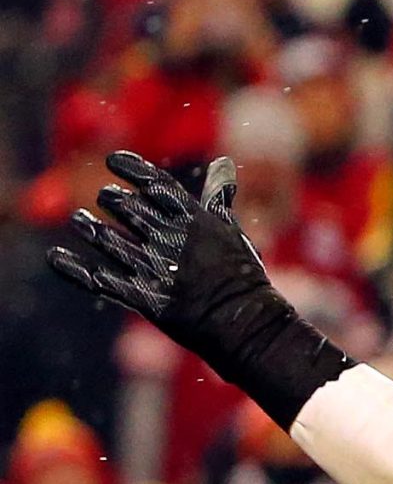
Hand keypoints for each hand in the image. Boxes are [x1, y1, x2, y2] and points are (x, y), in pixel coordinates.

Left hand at [51, 152, 351, 424]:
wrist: (245, 323)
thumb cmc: (242, 276)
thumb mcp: (231, 231)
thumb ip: (218, 197)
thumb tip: (224, 162)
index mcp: (194, 220)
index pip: (153, 182)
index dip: (129, 167)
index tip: (113, 160)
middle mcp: (169, 238)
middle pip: (124, 207)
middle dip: (111, 200)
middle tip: (108, 200)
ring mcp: (153, 268)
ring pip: (105, 238)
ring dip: (87, 226)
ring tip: (81, 221)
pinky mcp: (140, 296)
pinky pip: (96, 278)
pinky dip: (72, 268)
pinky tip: (57, 257)